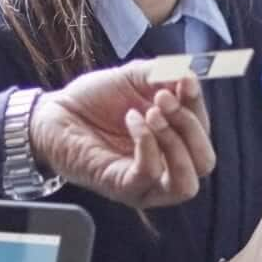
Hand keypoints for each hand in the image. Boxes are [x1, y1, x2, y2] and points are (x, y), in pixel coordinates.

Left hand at [30, 62, 214, 207]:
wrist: (56, 111)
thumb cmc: (95, 99)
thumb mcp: (134, 77)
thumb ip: (164, 75)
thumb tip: (192, 74)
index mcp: (174, 140)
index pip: (204, 134)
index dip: (199, 105)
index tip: (185, 80)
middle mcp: (166, 166)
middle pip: (204, 162)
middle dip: (190, 126)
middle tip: (164, 99)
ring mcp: (146, 183)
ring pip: (186, 183)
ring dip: (175, 143)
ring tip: (150, 113)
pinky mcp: (122, 188)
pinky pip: (150, 177)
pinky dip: (147, 145)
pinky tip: (132, 121)